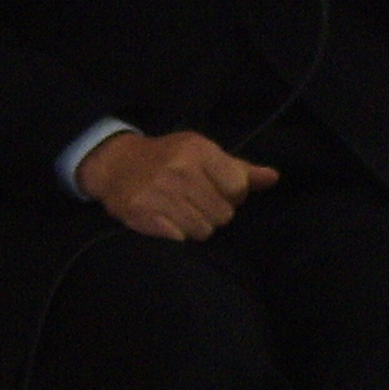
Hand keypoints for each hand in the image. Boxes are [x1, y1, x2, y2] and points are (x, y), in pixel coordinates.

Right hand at [77, 129, 277, 240]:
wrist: (115, 163)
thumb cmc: (167, 158)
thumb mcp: (203, 153)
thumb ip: (240, 168)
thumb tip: (273, 178)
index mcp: (199, 151)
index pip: (238, 189)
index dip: (232, 196)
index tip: (216, 192)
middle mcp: (180, 169)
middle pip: (223, 215)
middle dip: (213, 213)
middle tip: (195, 202)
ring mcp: (159, 192)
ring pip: (203, 231)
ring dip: (195, 226)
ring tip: (181, 212)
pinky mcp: (142, 214)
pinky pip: (179, 239)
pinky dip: (176, 234)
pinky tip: (167, 220)